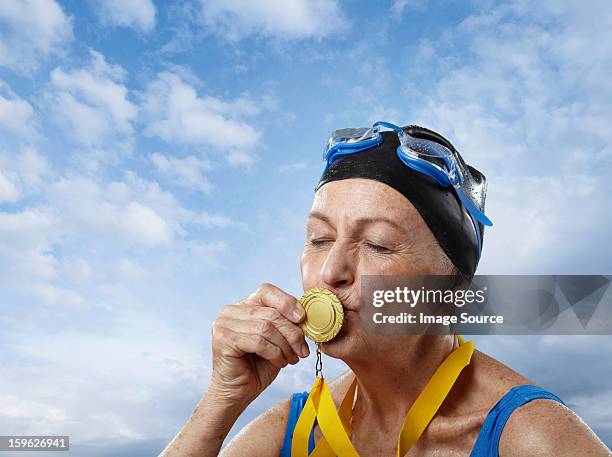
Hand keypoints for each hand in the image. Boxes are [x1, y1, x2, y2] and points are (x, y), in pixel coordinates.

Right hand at [209, 283, 309, 405]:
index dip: (287, 302)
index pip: (267, 291)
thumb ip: (285, 323)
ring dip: (285, 345)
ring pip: (266, 328)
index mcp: (243, 305)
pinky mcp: (223, 340)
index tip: (302, 319)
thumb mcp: (277, 339)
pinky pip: (258, 341)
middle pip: (270, 313)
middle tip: (302, 350)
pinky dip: (275, 353)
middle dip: (292, 333)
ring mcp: (223, 324)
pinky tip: (280, 362)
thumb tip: (304, 314)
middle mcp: (230, 311)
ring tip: (291, 358)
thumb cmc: (258, 365)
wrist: (238, 393)